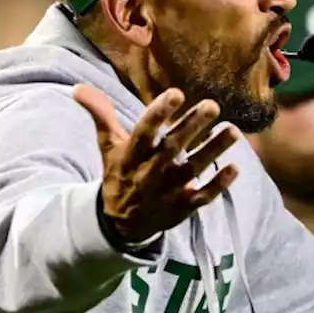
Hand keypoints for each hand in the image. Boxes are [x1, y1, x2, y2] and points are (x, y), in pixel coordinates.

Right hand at [73, 85, 240, 244]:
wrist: (121, 225)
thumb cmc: (119, 174)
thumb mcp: (108, 146)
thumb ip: (100, 115)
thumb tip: (78, 87)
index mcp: (131, 155)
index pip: (144, 132)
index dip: (159, 113)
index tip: (176, 92)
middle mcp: (150, 172)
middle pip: (173, 147)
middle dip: (192, 126)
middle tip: (213, 105)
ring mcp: (168, 191)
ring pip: (193, 169)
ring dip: (214, 150)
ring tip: (234, 131)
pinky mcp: (183, 207)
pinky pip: (203, 196)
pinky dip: (218, 184)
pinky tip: (235, 167)